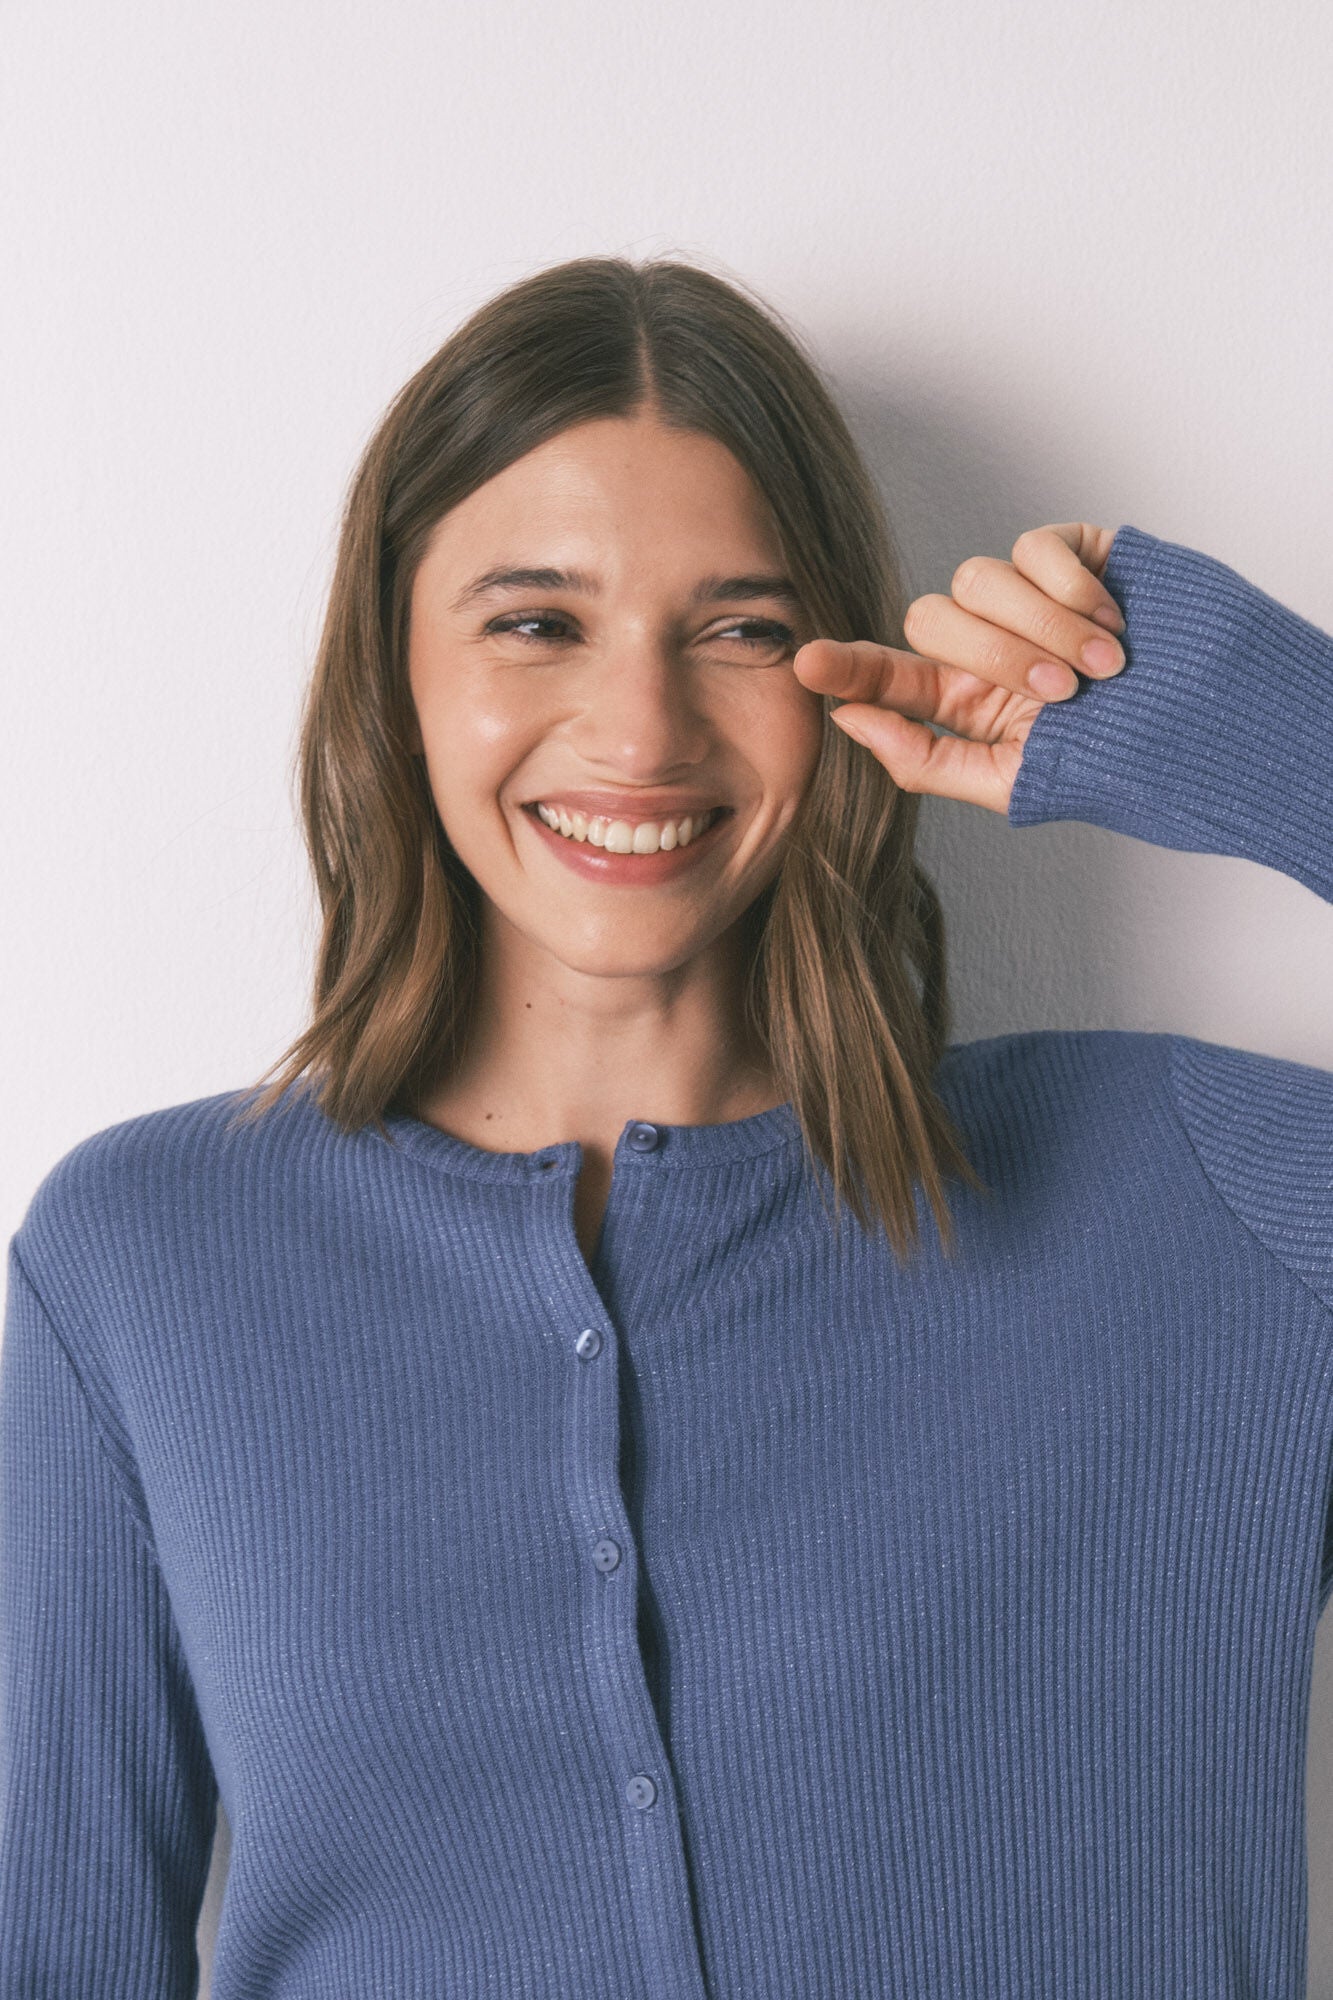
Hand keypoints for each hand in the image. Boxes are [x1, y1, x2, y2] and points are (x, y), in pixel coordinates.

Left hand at [792, 522, 1125, 815]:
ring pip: (977, 578)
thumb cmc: (1118, 762)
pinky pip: (1034, 549)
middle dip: (995, 655)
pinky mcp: (1070, 553)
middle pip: (932, 620)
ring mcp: (1025, 597)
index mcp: (963, 700)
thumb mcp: (1013, 781)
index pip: (887, 675)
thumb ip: (926, 759)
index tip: (805, 664)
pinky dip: (1073, 591)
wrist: (1209, 721)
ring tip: (1104, 667)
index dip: (845, 666)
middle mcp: (985, 643)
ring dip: (1042, 629)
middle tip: (1063, 692)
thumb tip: (849, 722)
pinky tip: (1115, 624)